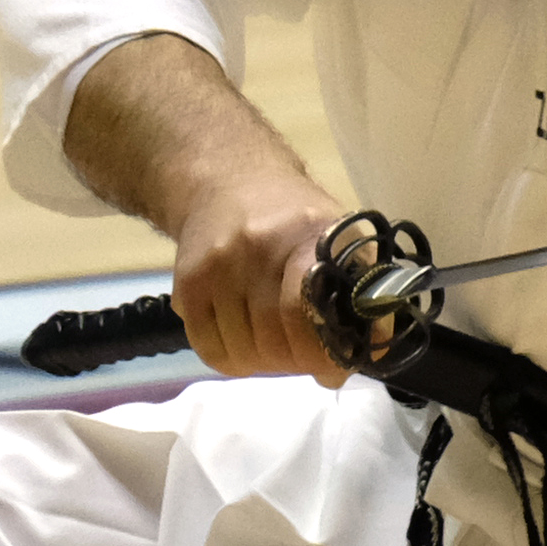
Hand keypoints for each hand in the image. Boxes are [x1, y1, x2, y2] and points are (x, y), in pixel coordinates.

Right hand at [170, 173, 355, 384]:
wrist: (229, 179)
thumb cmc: (293, 218)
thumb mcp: (337, 241)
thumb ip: (357, 297)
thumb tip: (356, 360)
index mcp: (308, 237)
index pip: (307, 313)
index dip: (321, 353)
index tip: (330, 365)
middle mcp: (260, 247)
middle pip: (273, 338)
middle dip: (293, 363)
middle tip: (301, 360)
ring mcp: (219, 265)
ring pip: (241, 349)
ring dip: (261, 364)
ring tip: (273, 351)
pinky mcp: (189, 281)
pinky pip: (207, 347)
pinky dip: (229, 361)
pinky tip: (243, 349)